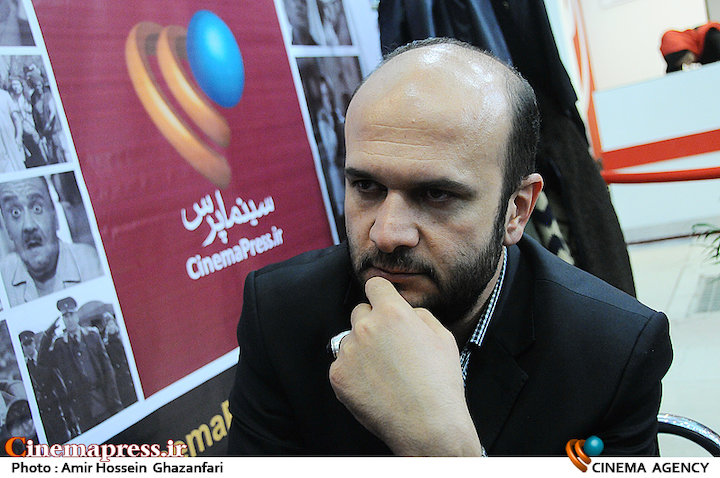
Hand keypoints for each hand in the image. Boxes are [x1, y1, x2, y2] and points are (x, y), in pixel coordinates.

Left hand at [328, 276, 482, 455]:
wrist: (428, 426)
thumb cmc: (440, 384)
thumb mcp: (443, 337)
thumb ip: (420, 315)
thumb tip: (406, 310)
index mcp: (392, 313)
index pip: (375, 285)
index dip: (381, 295)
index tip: (382, 304)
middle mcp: (366, 327)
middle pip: (360, 312)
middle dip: (372, 323)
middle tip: (389, 348)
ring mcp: (349, 352)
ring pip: (350, 340)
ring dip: (362, 350)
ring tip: (385, 373)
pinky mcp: (338, 376)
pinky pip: (342, 365)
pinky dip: (353, 373)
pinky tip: (374, 386)